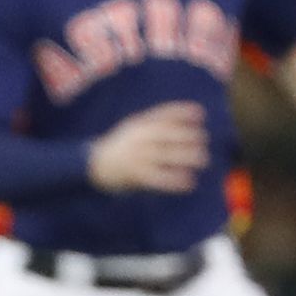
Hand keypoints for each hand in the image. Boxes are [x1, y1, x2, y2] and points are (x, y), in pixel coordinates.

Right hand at [87, 102, 208, 193]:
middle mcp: (138, 139)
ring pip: (166, 155)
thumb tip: (186, 119)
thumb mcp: (133, 128)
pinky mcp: (136, 175)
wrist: (92, 165)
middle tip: (204, 140)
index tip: (200, 114)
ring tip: (203, 159)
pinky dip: (175, 181)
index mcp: (138, 125)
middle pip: (168, 135)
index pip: (162, 115)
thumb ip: (154, 122)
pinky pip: (159, 178)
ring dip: (187, 157)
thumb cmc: (120, 146)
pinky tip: (189, 183)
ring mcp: (137, 157)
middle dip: (188, 136)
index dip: (182, 113)